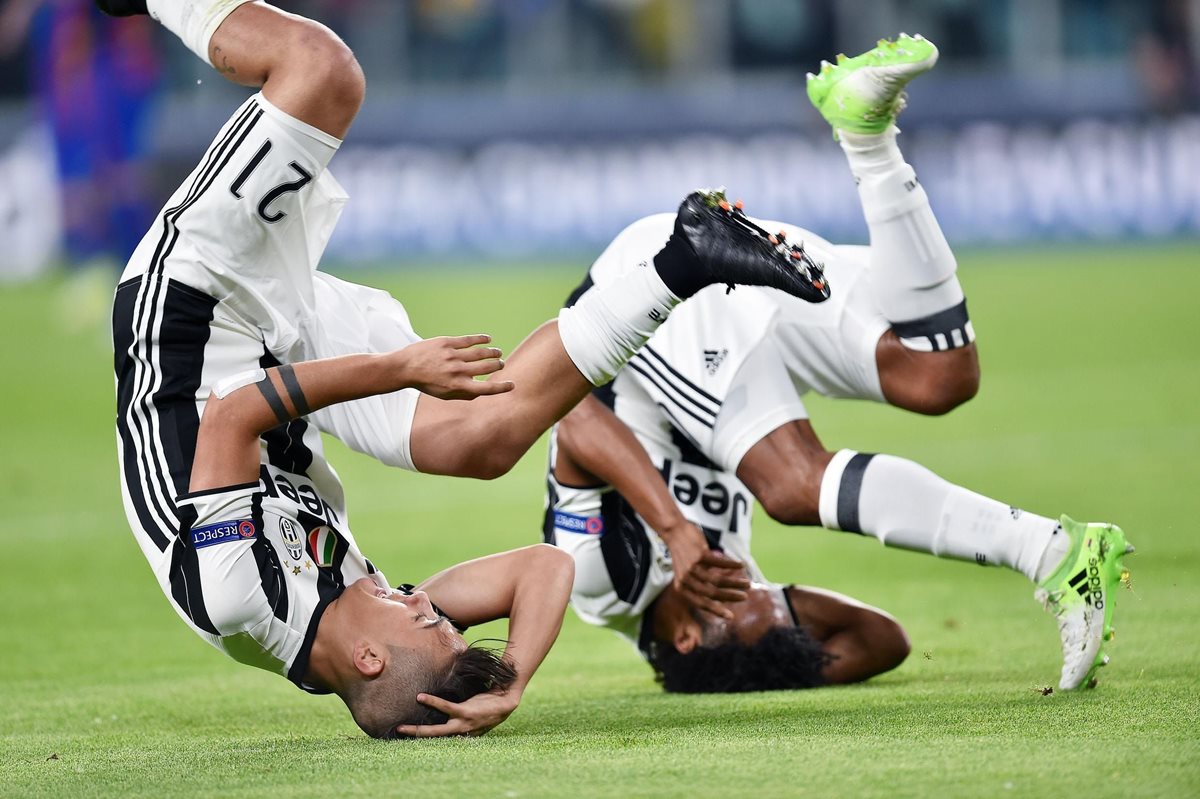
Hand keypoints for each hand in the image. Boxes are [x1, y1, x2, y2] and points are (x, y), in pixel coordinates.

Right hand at [393, 689, 520, 737]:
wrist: (507, 700)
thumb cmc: (490, 703)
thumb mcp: (475, 713)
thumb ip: (461, 713)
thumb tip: (445, 704)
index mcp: (463, 734)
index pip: (441, 740)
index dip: (426, 739)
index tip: (410, 736)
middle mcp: (461, 732)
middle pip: (434, 739)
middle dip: (416, 739)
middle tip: (399, 736)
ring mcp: (463, 724)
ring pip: (437, 730)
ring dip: (418, 730)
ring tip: (402, 728)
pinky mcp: (466, 712)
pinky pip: (445, 707)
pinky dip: (432, 702)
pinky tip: (421, 697)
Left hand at [396, 334, 514, 400]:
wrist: (405, 368)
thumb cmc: (427, 383)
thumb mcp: (445, 395)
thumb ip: (465, 394)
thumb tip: (483, 391)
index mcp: (458, 387)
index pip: (487, 389)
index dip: (502, 388)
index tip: (512, 385)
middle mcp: (458, 371)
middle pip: (487, 367)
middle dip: (498, 365)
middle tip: (501, 363)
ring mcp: (453, 356)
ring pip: (480, 353)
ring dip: (493, 352)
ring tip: (498, 352)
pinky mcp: (447, 342)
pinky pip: (469, 340)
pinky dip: (481, 339)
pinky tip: (488, 339)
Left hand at [660, 522, 748, 618]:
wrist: (673, 531)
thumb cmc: (683, 554)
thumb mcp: (686, 573)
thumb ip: (700, 584)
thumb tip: (721, 596)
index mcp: (681, 587)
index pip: (700, 603)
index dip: (717, 611)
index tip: (731, 617)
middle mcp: (685, 579)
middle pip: (711, 593)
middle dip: (730, 597)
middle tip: (744, 597)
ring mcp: (692, 567)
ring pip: (717, 580)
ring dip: (735, 583)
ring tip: (747, 583)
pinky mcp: (699, 555)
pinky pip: (720, 563)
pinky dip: (732, 565)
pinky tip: (741, 565)